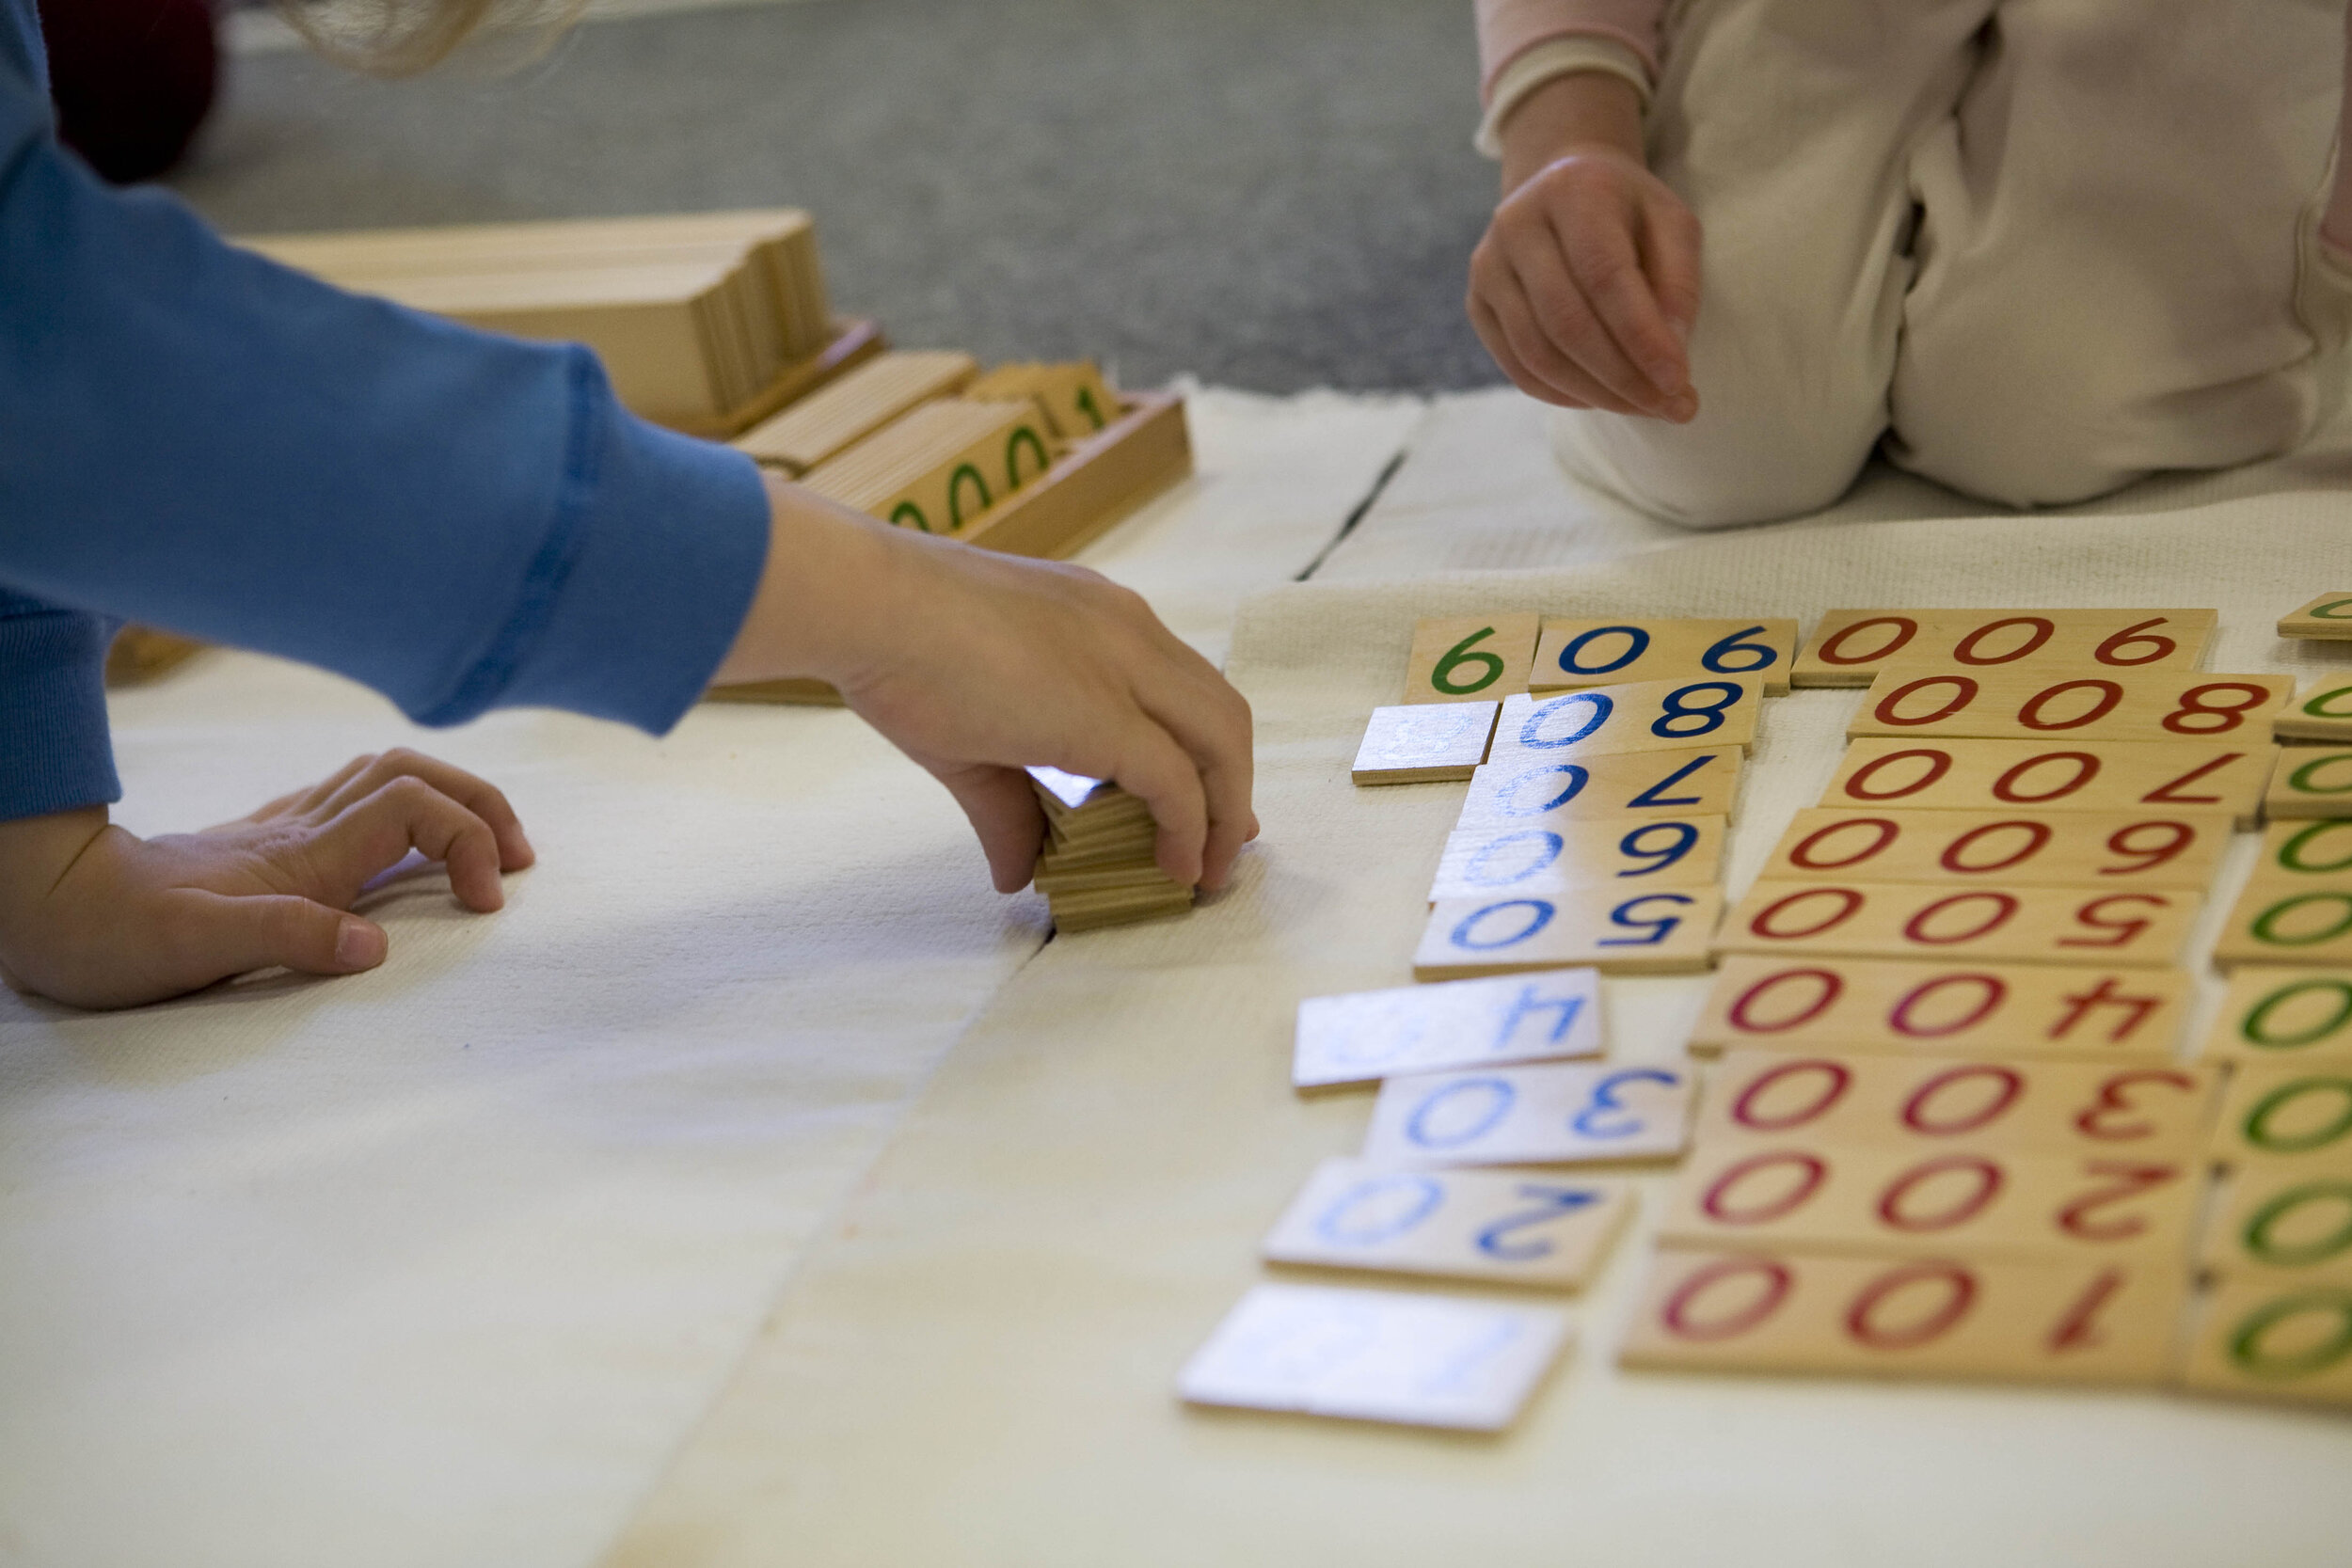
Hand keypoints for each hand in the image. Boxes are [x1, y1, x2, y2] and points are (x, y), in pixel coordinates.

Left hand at [0, 749, 532, 1009]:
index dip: (470, 840)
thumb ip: (286, 936)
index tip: (487, 904)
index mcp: (302, 857)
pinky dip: (406, 808)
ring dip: (450, 798)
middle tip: (519, 863)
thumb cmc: (113, 938)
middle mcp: (301, 833)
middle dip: (482, 805)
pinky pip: (355, 801)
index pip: (414, 807)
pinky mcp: (266, 845)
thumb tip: (373, 945)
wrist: (47, 905)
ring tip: (487, 850)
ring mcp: (283, 833)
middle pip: (416, 773)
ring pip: (388, 776)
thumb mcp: (192, 948)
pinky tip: (408, 845)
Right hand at [716, 477, 1256, 895]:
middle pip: (1220, 712)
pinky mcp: (1108, 714)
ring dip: (1226, 812)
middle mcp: (1129, 630)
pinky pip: (1178, 781)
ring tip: (1207, 871)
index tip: (1206, 803)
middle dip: (1233, 784)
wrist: (869, 605)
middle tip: (1224, 845)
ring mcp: (1125, 666)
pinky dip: (1193, 828)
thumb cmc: (898, 648)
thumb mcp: (965, 741)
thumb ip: (1006, 810)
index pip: (1182, 683)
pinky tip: (1177, 867)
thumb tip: (1014, 878)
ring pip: (1221, 740)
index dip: (1203, 748)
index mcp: (1100, 616)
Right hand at [1468, 72, 1701, 419]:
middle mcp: (1518, 223)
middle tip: (1670, 408)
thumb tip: (1671, 357)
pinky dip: (1563, 394)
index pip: (1605, 276)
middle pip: (1567, 322)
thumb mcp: (1672, 224)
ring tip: (1643, 407)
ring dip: (1596, 393)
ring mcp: (1488, 265)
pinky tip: (1602, 398)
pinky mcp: (1477, 301)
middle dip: (1622, 376)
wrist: (1562, 185)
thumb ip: (1679, 283)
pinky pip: (1518, 366)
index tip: (1680, 382)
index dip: (1642, 337)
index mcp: (1574, 191)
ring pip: (1538, 352)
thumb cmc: (1627, 211)